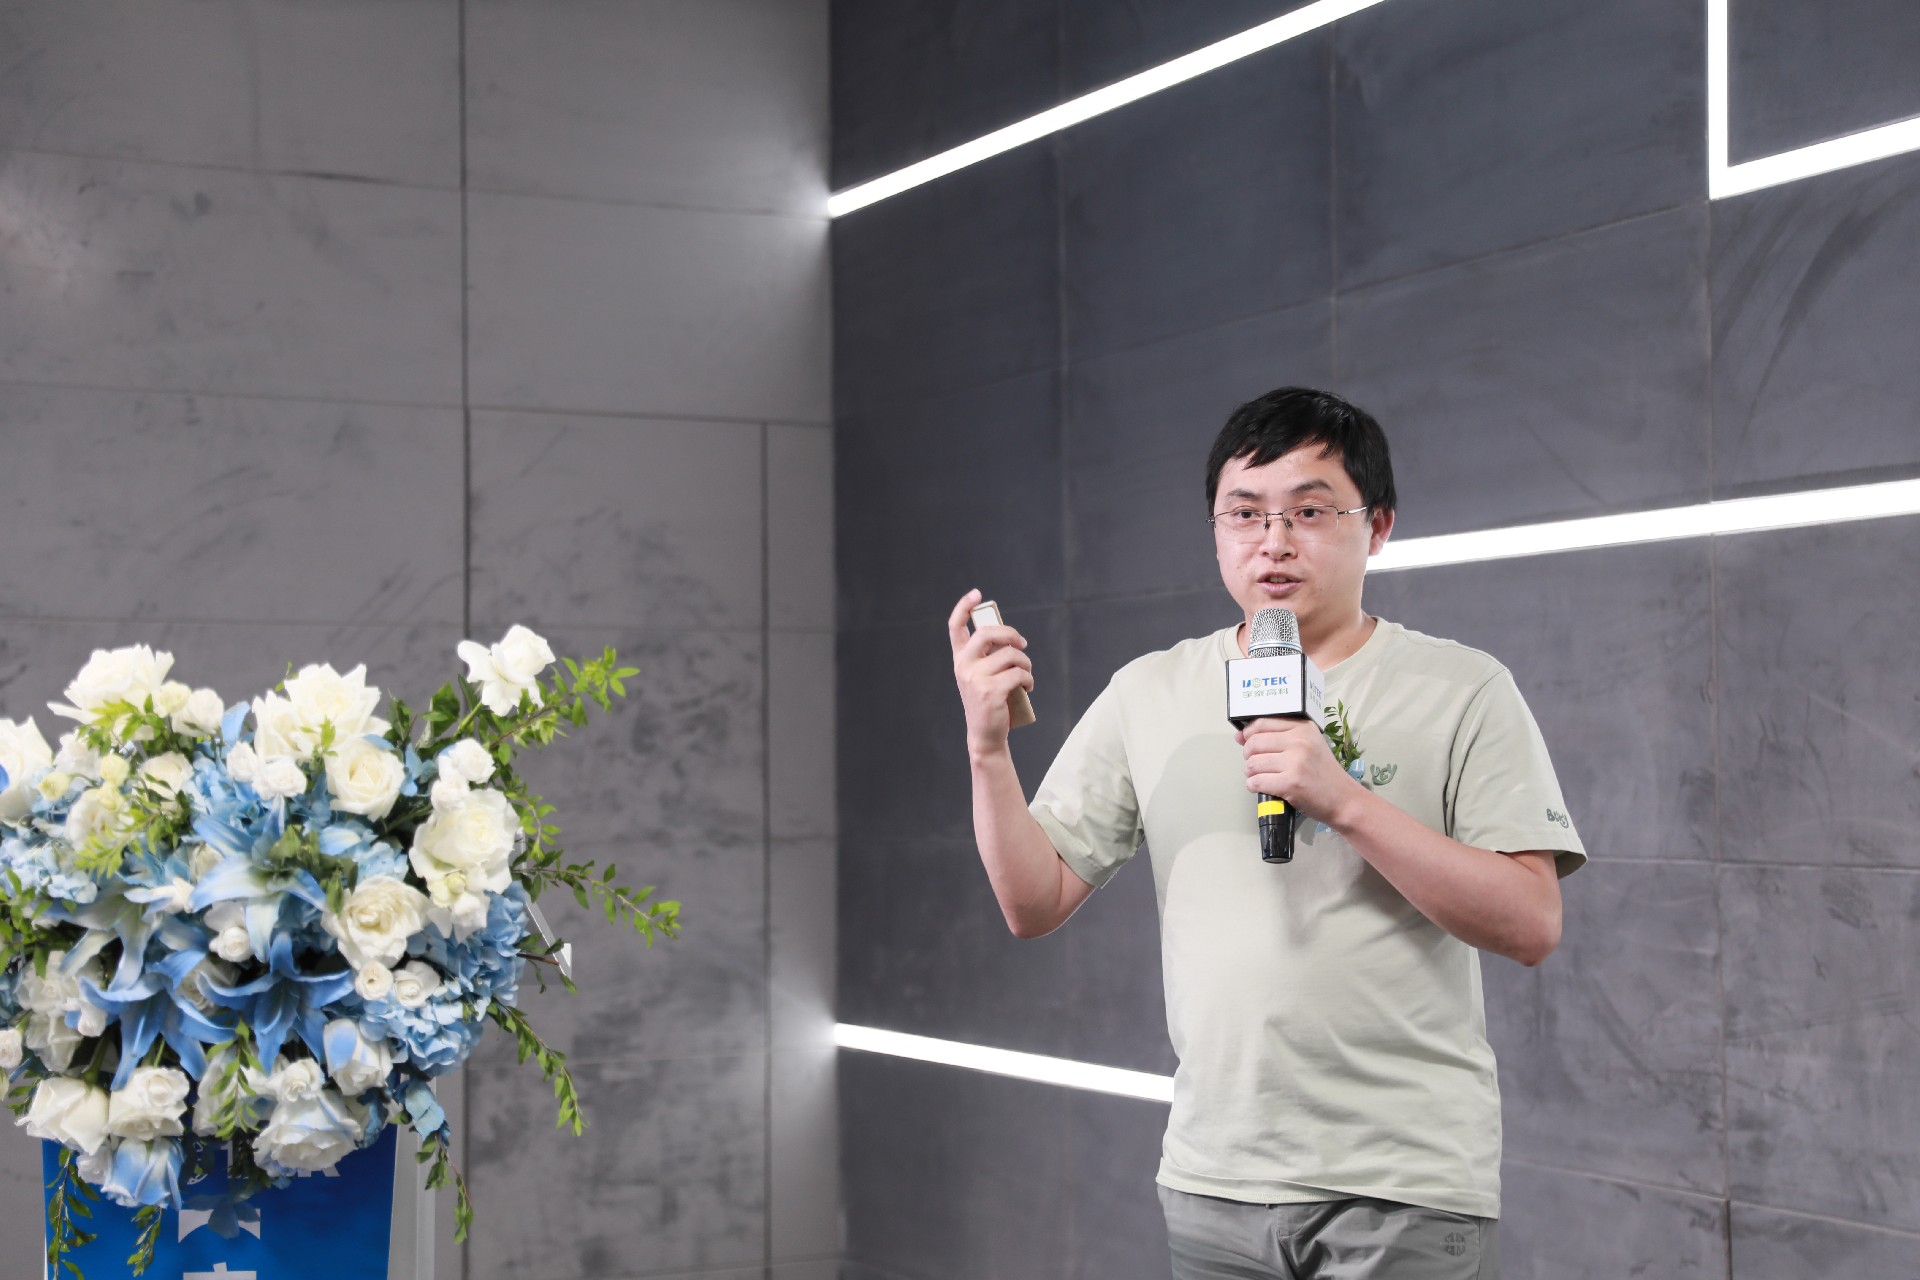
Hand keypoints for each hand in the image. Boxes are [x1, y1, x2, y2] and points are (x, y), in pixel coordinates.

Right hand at [948, 589, 1033, 761]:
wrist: (986, 734)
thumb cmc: (989, 701)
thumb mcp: (982, 676)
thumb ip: (989, 656)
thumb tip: (1011, 637)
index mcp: (960, 659)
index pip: (955, 626)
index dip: (964, 606)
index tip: (977, 594)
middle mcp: (964, 666)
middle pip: (988, 633)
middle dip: (1011, 634)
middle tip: (1022, 644)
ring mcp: (975, 678)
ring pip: (1011, 655)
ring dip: (1026, 663)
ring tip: (1026, 675)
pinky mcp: (991, 691)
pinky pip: (1019, 673)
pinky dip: (1028, 678)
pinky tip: (1028, 687)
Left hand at [1237, 716, 1362, 826]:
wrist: (1343, 799)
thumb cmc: (1323, 773)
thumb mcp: (1307, 745)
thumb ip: (1276, 737)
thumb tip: (1240, 736)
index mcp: (1303, 727)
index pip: (1261, 723)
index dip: (1248, 734)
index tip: (1246, 742)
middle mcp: (1299, 741)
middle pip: (1254, 743)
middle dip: (1248, 756)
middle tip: (1257, 764)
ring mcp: (1295, 762)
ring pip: (1252, 763)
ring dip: (1251, 773)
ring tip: (1261, 776)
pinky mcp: (1290, 783)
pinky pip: (1257, 782)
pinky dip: (1254, 786)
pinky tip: (1263, 787)